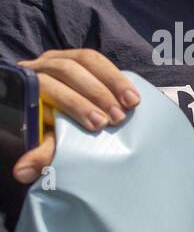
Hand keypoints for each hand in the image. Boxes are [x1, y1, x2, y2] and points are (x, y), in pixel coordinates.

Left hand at [11, 49, 139, 183]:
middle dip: (95, 94)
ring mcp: (61, 59)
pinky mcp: (80, 58)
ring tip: (130, 104)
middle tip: (117, 119)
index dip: (74, 104)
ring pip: (85, 60)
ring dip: (111, 82)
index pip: (47, 88)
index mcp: (29, 88)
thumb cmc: (55, 130)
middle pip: (67, 71)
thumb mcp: (49, 141)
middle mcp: (41, 68)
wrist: (62, 115)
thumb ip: (42, 152)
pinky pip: (99, 60)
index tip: (98, 125)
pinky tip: (132, 95)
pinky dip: (117, 77)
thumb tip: (24, 172)